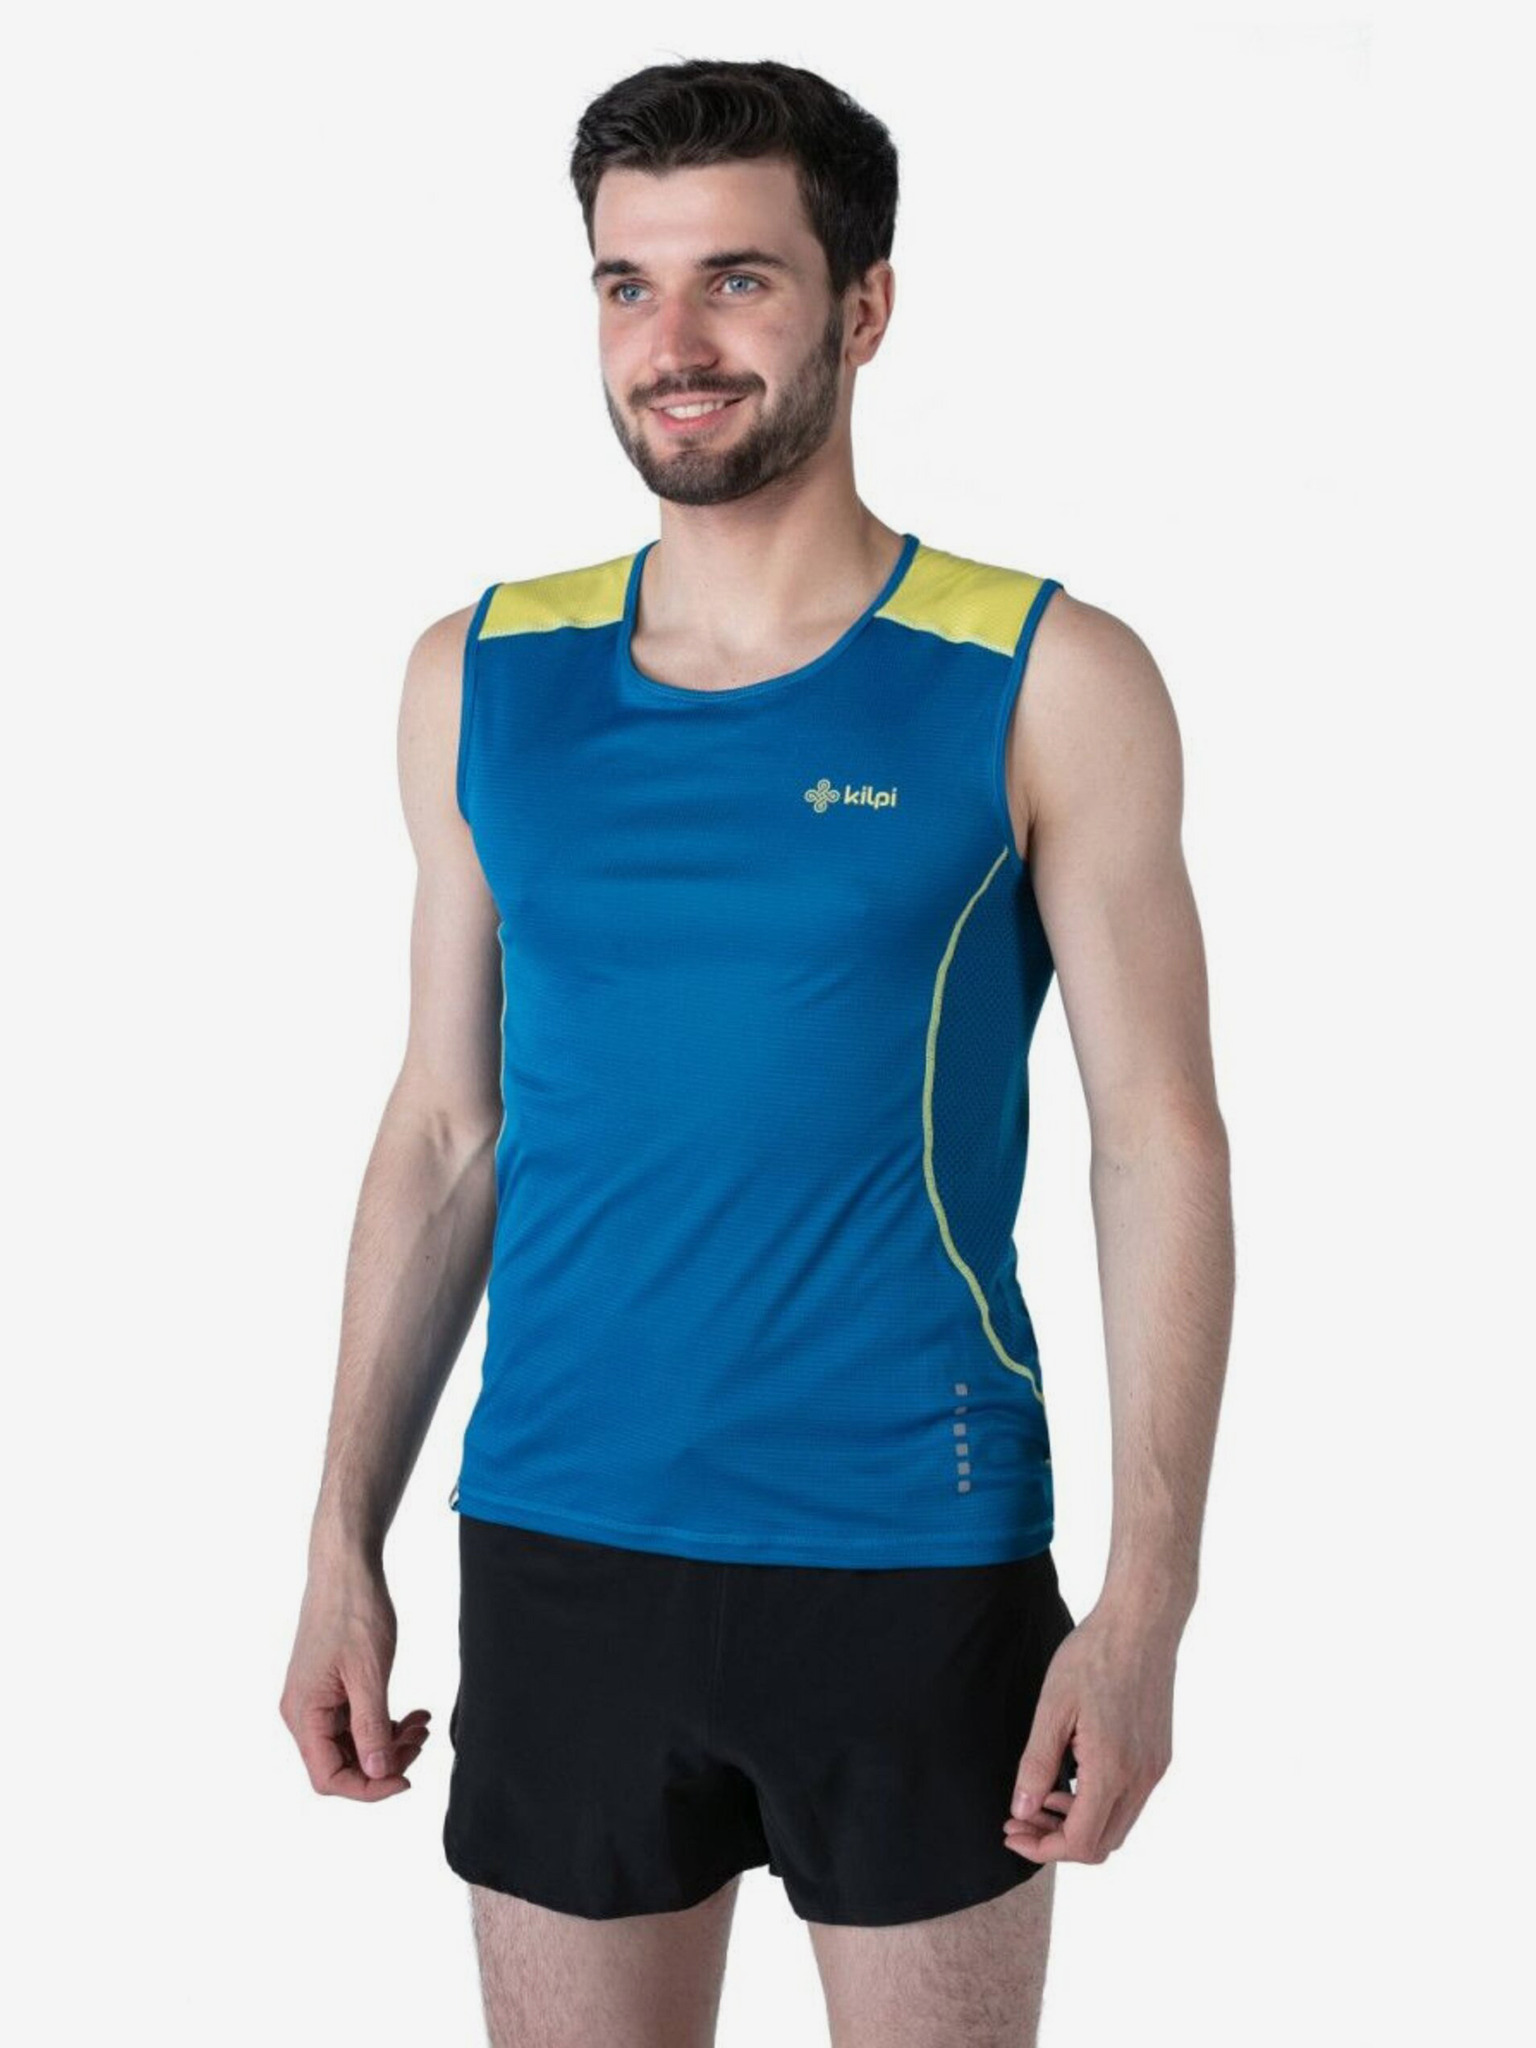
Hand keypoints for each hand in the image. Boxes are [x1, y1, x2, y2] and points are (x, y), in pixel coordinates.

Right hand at [279, 1556, 431, 1799]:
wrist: (347, 1569)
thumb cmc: (353, 1613)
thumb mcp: (369, 1673)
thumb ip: (371, 1727)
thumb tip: (375, 1773)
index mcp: (304, 1714)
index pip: (329, 1778)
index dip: (368, 1788)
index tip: (407, 1778)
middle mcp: (304, 1713)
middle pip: (342, 1764)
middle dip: (385, 1761)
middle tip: (420, 1741)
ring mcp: (317, 1700)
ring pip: (353, 1743)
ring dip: (389, 1741)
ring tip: (421, 1725)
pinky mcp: (331, 1687)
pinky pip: (356, 1720)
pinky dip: (385, 1722)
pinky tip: (412, 1714)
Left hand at [1002, 1594, 1178, 1864]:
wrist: (1141, 1622)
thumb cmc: (1092, 1656)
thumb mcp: (1052, 1707)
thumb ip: (1036, 1764)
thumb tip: (1022, 1811)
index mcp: (1113, 1770)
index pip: (1080, 1843)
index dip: (1042, 1847)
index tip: (1012, 1830)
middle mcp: (1142, 1778)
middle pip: (1101, 1844)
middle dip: (1057, 1840)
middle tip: (1021, 1816)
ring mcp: (1155, 1768)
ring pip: (1118, 1824)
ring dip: (1078, 1822)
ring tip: (1042, 1794)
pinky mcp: (1159, 1755)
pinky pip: (1130, 1799)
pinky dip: (1099, 1802)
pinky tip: (1071, 1773)